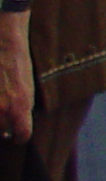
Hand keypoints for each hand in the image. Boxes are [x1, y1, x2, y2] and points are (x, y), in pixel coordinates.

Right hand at [0, 20, 31, 143]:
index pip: (22, 135)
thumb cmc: (17, 64)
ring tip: (0, 103)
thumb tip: (12, 130)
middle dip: (1, 128)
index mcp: (20, 108)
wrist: (3, 42)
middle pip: (0, 132)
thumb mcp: (27, 90)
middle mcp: (1, 109)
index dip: (19, 137)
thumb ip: (21, 111)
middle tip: (2, 122)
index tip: (15, 136)